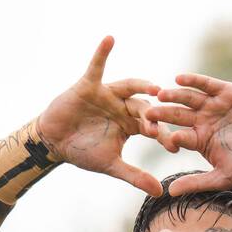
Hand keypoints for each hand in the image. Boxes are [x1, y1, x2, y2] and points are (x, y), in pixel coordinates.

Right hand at [38, 35, 163, 195]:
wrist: (55, 143)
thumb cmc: (84, 152)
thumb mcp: (112, 165)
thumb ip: (136, 176)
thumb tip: (159, 192)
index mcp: (132, 125)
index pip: (153, 128)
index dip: (164, 136)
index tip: (176, 147)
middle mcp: (123, 106)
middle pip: (144, 107)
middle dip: (152, 116)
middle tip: (160, 126)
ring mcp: (108, 94)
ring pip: (129, 87)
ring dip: (141, 84)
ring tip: (154, 87)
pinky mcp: (90, 85)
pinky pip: (97, 66)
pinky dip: (102, 53)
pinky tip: (110, 39)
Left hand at [145, 73, 231, 194]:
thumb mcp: (222, 177)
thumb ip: (196, 183)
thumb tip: (169, 192)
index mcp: (200, 140)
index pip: (177, 136)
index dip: (165, 136)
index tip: (151, 135)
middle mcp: (203, 120)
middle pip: (178, 115)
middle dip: (163, 114)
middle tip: (147, 113)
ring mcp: (213, 105)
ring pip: (188, 98)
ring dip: (174, 95)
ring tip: (160, 94)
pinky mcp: (225, 91)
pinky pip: (206, 84)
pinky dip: (193, 81)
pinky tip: (179, 79)